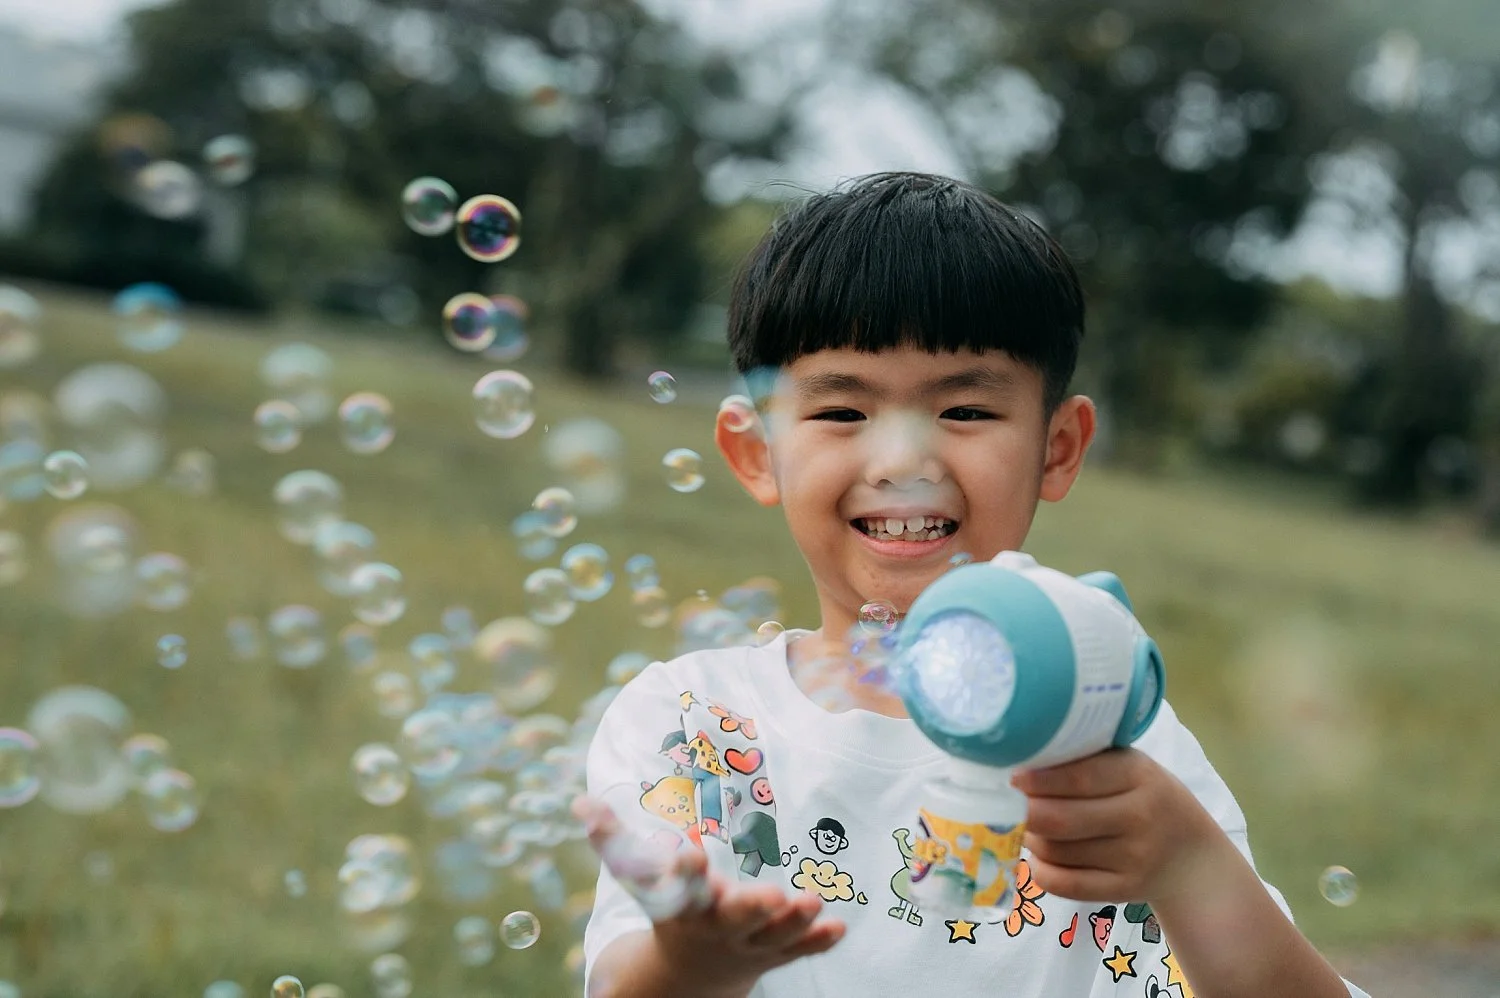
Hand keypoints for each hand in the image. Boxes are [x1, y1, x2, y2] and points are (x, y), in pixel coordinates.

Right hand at [575, 796, 845, 996]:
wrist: (684, 979)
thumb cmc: (666, 912)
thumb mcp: (638, 882)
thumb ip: (613, 841)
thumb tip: (583, 801)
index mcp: (681, 908)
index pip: (679, 890)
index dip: (684, 875)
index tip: (691, 856)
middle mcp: (714, 928)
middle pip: (733, 920)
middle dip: (750, 908)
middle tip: (769, 895)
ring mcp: (746, 945)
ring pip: (772, 938)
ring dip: (794, 923)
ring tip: (814, 902)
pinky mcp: (772, 955)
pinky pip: (797, 951)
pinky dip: (817, 942)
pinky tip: (840, 927)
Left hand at [1010, 748, 1225, 905]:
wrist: (1191, 856)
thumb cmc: (1147, 798)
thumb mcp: (1130, 768)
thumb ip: (1087, 762)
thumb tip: (1023, 760)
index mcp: (1139, 775)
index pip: (1079, 777)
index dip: (1038, 780)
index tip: (1012, 777)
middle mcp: (1140, 816)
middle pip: (1062, 820)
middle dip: (1025, 813)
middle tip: (1008, 805)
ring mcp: (1134, 858)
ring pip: (1059, 852)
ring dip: (1030, 839)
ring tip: (1024, 827)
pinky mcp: (1124, 890)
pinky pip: (1066, 885)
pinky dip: (1041, 871)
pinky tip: (1038, 857)